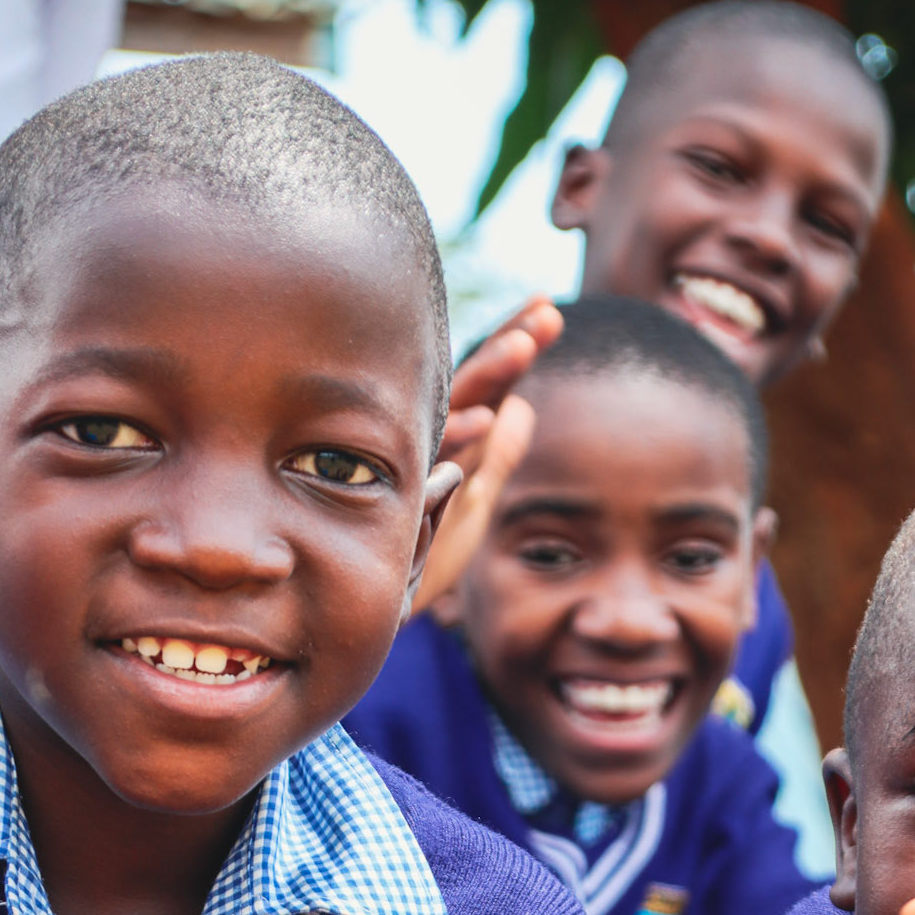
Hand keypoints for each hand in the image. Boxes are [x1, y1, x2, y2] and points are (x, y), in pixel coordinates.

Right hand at [411, 299, 561, 616]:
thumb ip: (499, 455)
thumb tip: (523, 408)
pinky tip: (486, 419)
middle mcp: (430, 441)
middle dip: (509, 344)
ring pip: (453, 411)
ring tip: (524, 346)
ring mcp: (414, 464)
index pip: (489, 383)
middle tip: (547, 312)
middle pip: (474, 382)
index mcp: (452, 439)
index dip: (515, 344)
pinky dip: (457, 437)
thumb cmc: (416, 553)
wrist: (366, 605)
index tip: (548, 309)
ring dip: (487, 376)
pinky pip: (433, 461)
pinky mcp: (404, 494)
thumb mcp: (473, 503)